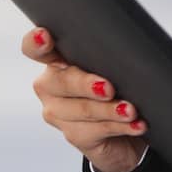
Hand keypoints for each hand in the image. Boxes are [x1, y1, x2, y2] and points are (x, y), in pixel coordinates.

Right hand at [23, 27, 148, 171]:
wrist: (126, 132)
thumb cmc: (118, 88)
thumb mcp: (113, 67)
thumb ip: (108, 58)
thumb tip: (127, 54)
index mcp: (56, 60)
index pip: (35, 48)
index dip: (36, 42)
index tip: (45, 36)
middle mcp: (50, 85)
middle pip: (62, 81)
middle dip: (85, 84)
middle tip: (108, 88)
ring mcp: (58, 112)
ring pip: (83, 109)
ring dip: (110, 110)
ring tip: (131, 110)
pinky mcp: (74, 135)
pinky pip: (96, 130)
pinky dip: (120, 126)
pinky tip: (136, 125)